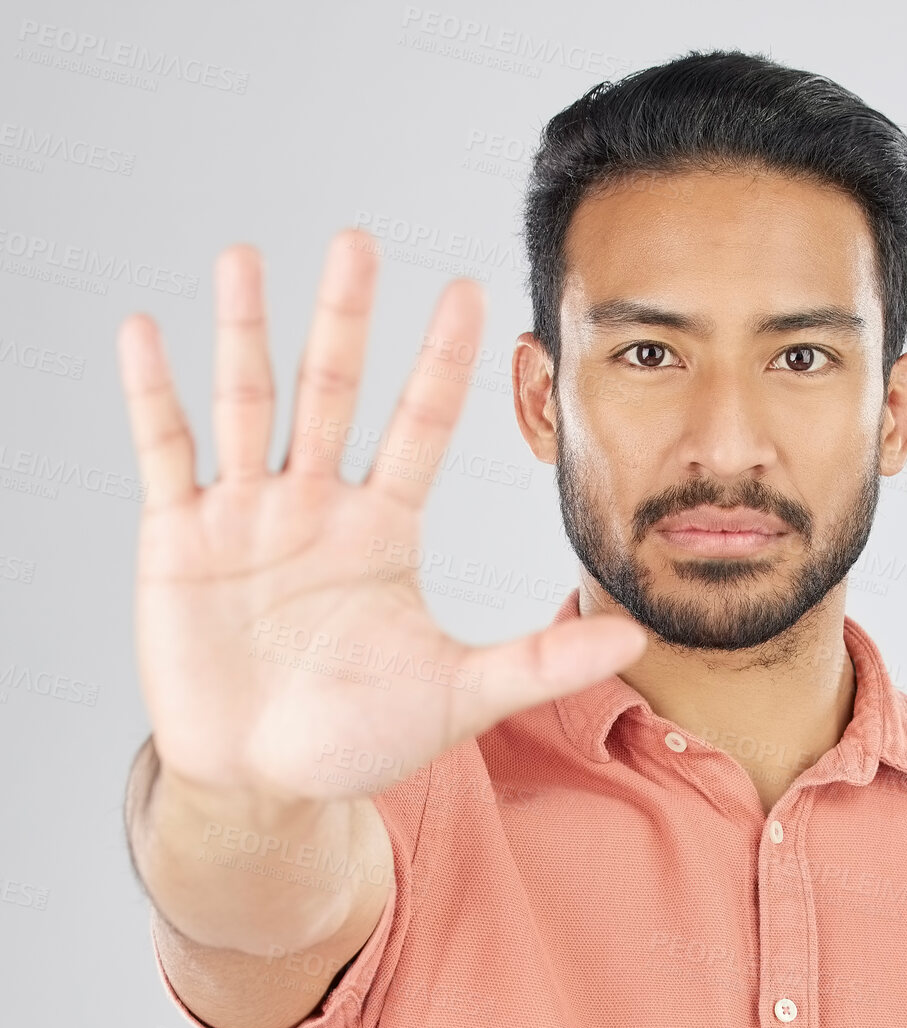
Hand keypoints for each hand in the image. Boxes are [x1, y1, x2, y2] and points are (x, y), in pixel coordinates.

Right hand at [118, 229, 645, 800]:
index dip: (440, 361)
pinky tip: (142, 332)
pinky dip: (151, 395)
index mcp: (381, 530)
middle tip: (357, 239)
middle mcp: (316, 507)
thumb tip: (637, 635)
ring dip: (244, 333)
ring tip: (244, 257)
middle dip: (345, 320)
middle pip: (331, 393)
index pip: (418, 426)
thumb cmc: (358, 738)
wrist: (263, 781)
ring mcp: (245, 517)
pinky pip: (163, 452)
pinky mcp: (179, 539)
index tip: (468, 290)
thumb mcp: (456, 696)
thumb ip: (539, 662)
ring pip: (247, 404)